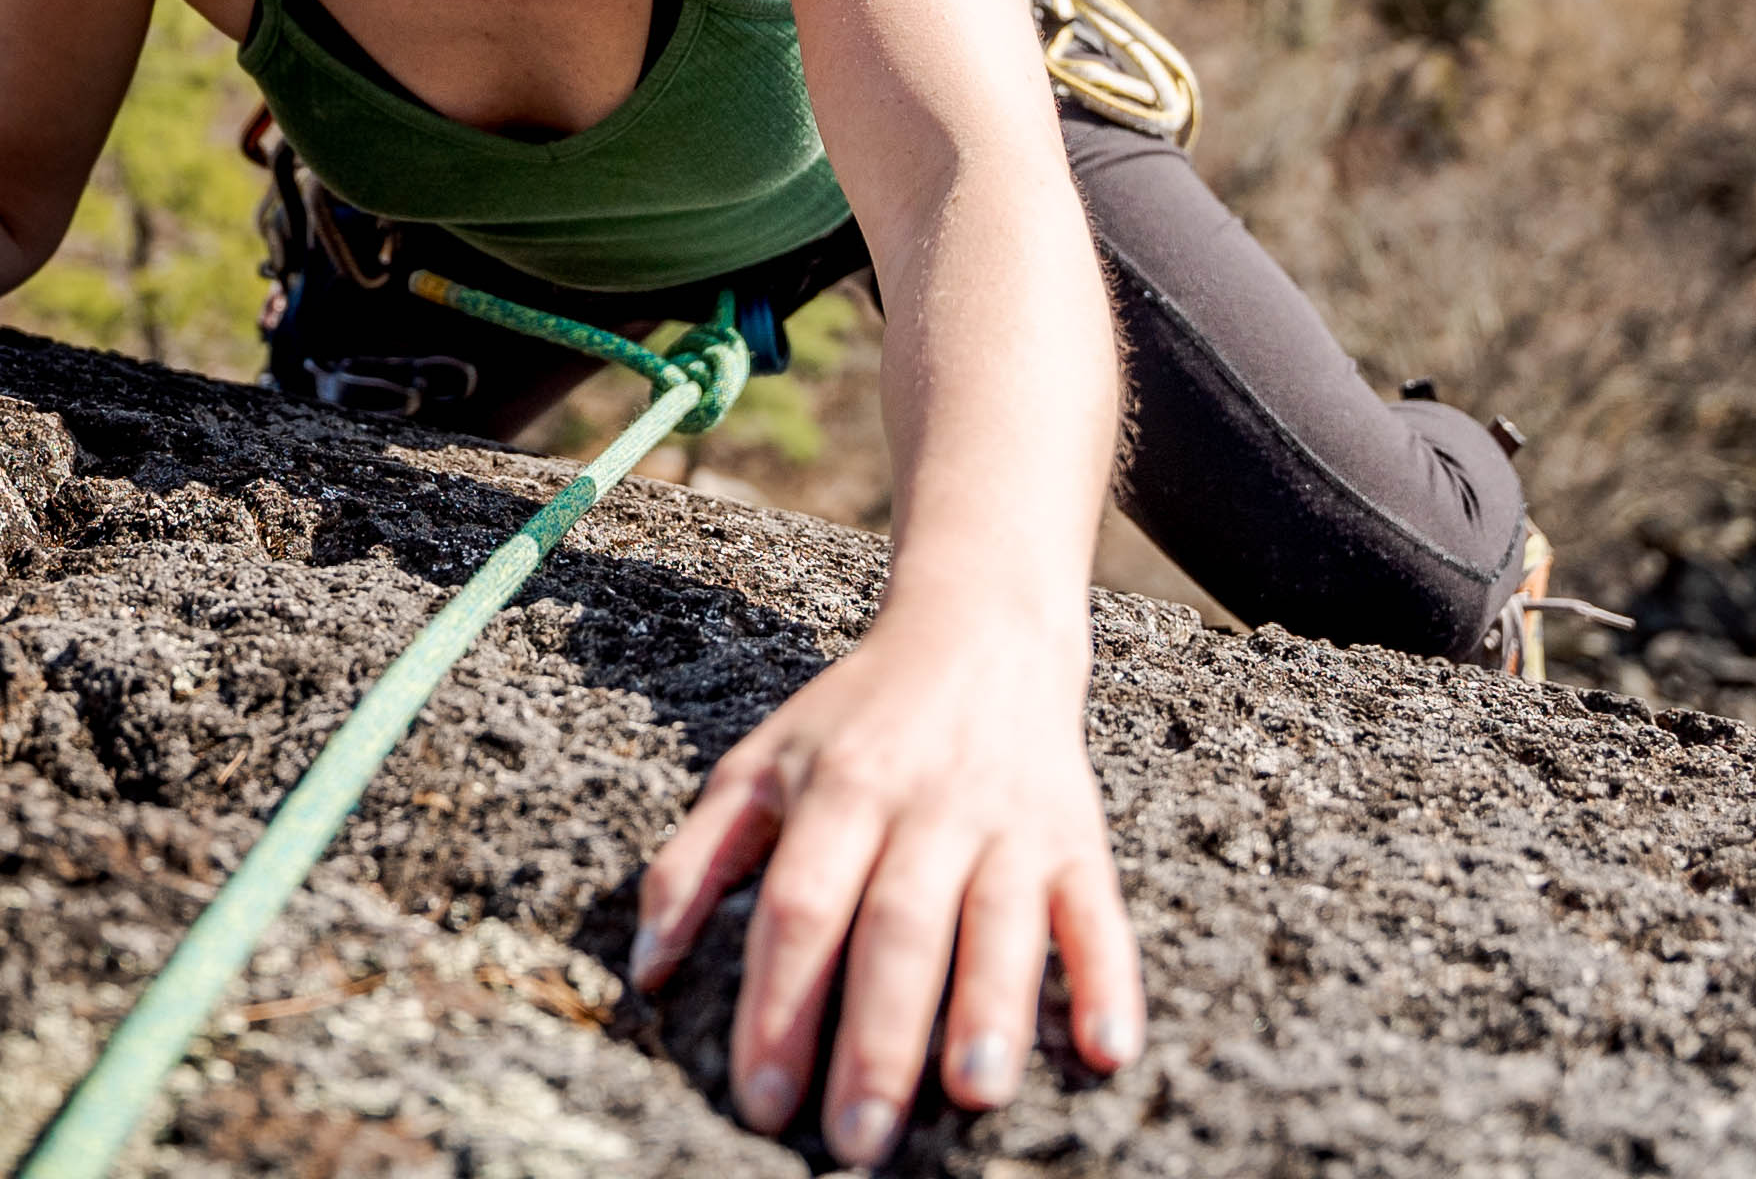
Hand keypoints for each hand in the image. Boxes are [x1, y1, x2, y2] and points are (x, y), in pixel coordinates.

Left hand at [626, 596, 1140, 1165]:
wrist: (979, 628)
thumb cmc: (852, 721)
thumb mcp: (759, 766)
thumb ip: (693, 862)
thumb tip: (645, 973)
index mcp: (835, 792)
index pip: (799, 908)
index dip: (779, 1005)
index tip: (762, 1103)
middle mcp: (922, 808)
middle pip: (896, 928)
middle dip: (877, 1037)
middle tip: (858, 1138)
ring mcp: (1006, 823)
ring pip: (999, 920)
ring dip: (991, 1007)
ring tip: (977, 1092)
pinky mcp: (1077, 835)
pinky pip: (1097, 910)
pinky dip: (1108, 977)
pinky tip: (1109, 1048)